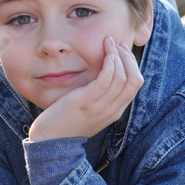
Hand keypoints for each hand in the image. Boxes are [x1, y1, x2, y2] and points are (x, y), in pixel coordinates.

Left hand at [29, 37, 143, 140]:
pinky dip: (110, 63)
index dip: (132, 64)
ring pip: (122, 77)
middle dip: (129, 57)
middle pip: (134, 79)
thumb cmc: (66, 122)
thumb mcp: (90, 110)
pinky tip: (105, 54)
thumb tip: (103, 76)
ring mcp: (99, 107)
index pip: (135, 84)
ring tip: (109, 42)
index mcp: (115, 112)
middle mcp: (112, 110)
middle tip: (117, 44)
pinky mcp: (85, 101)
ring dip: (118, 55)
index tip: (121, 51)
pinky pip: (106, 79)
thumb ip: (100, 97)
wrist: (49, 141)